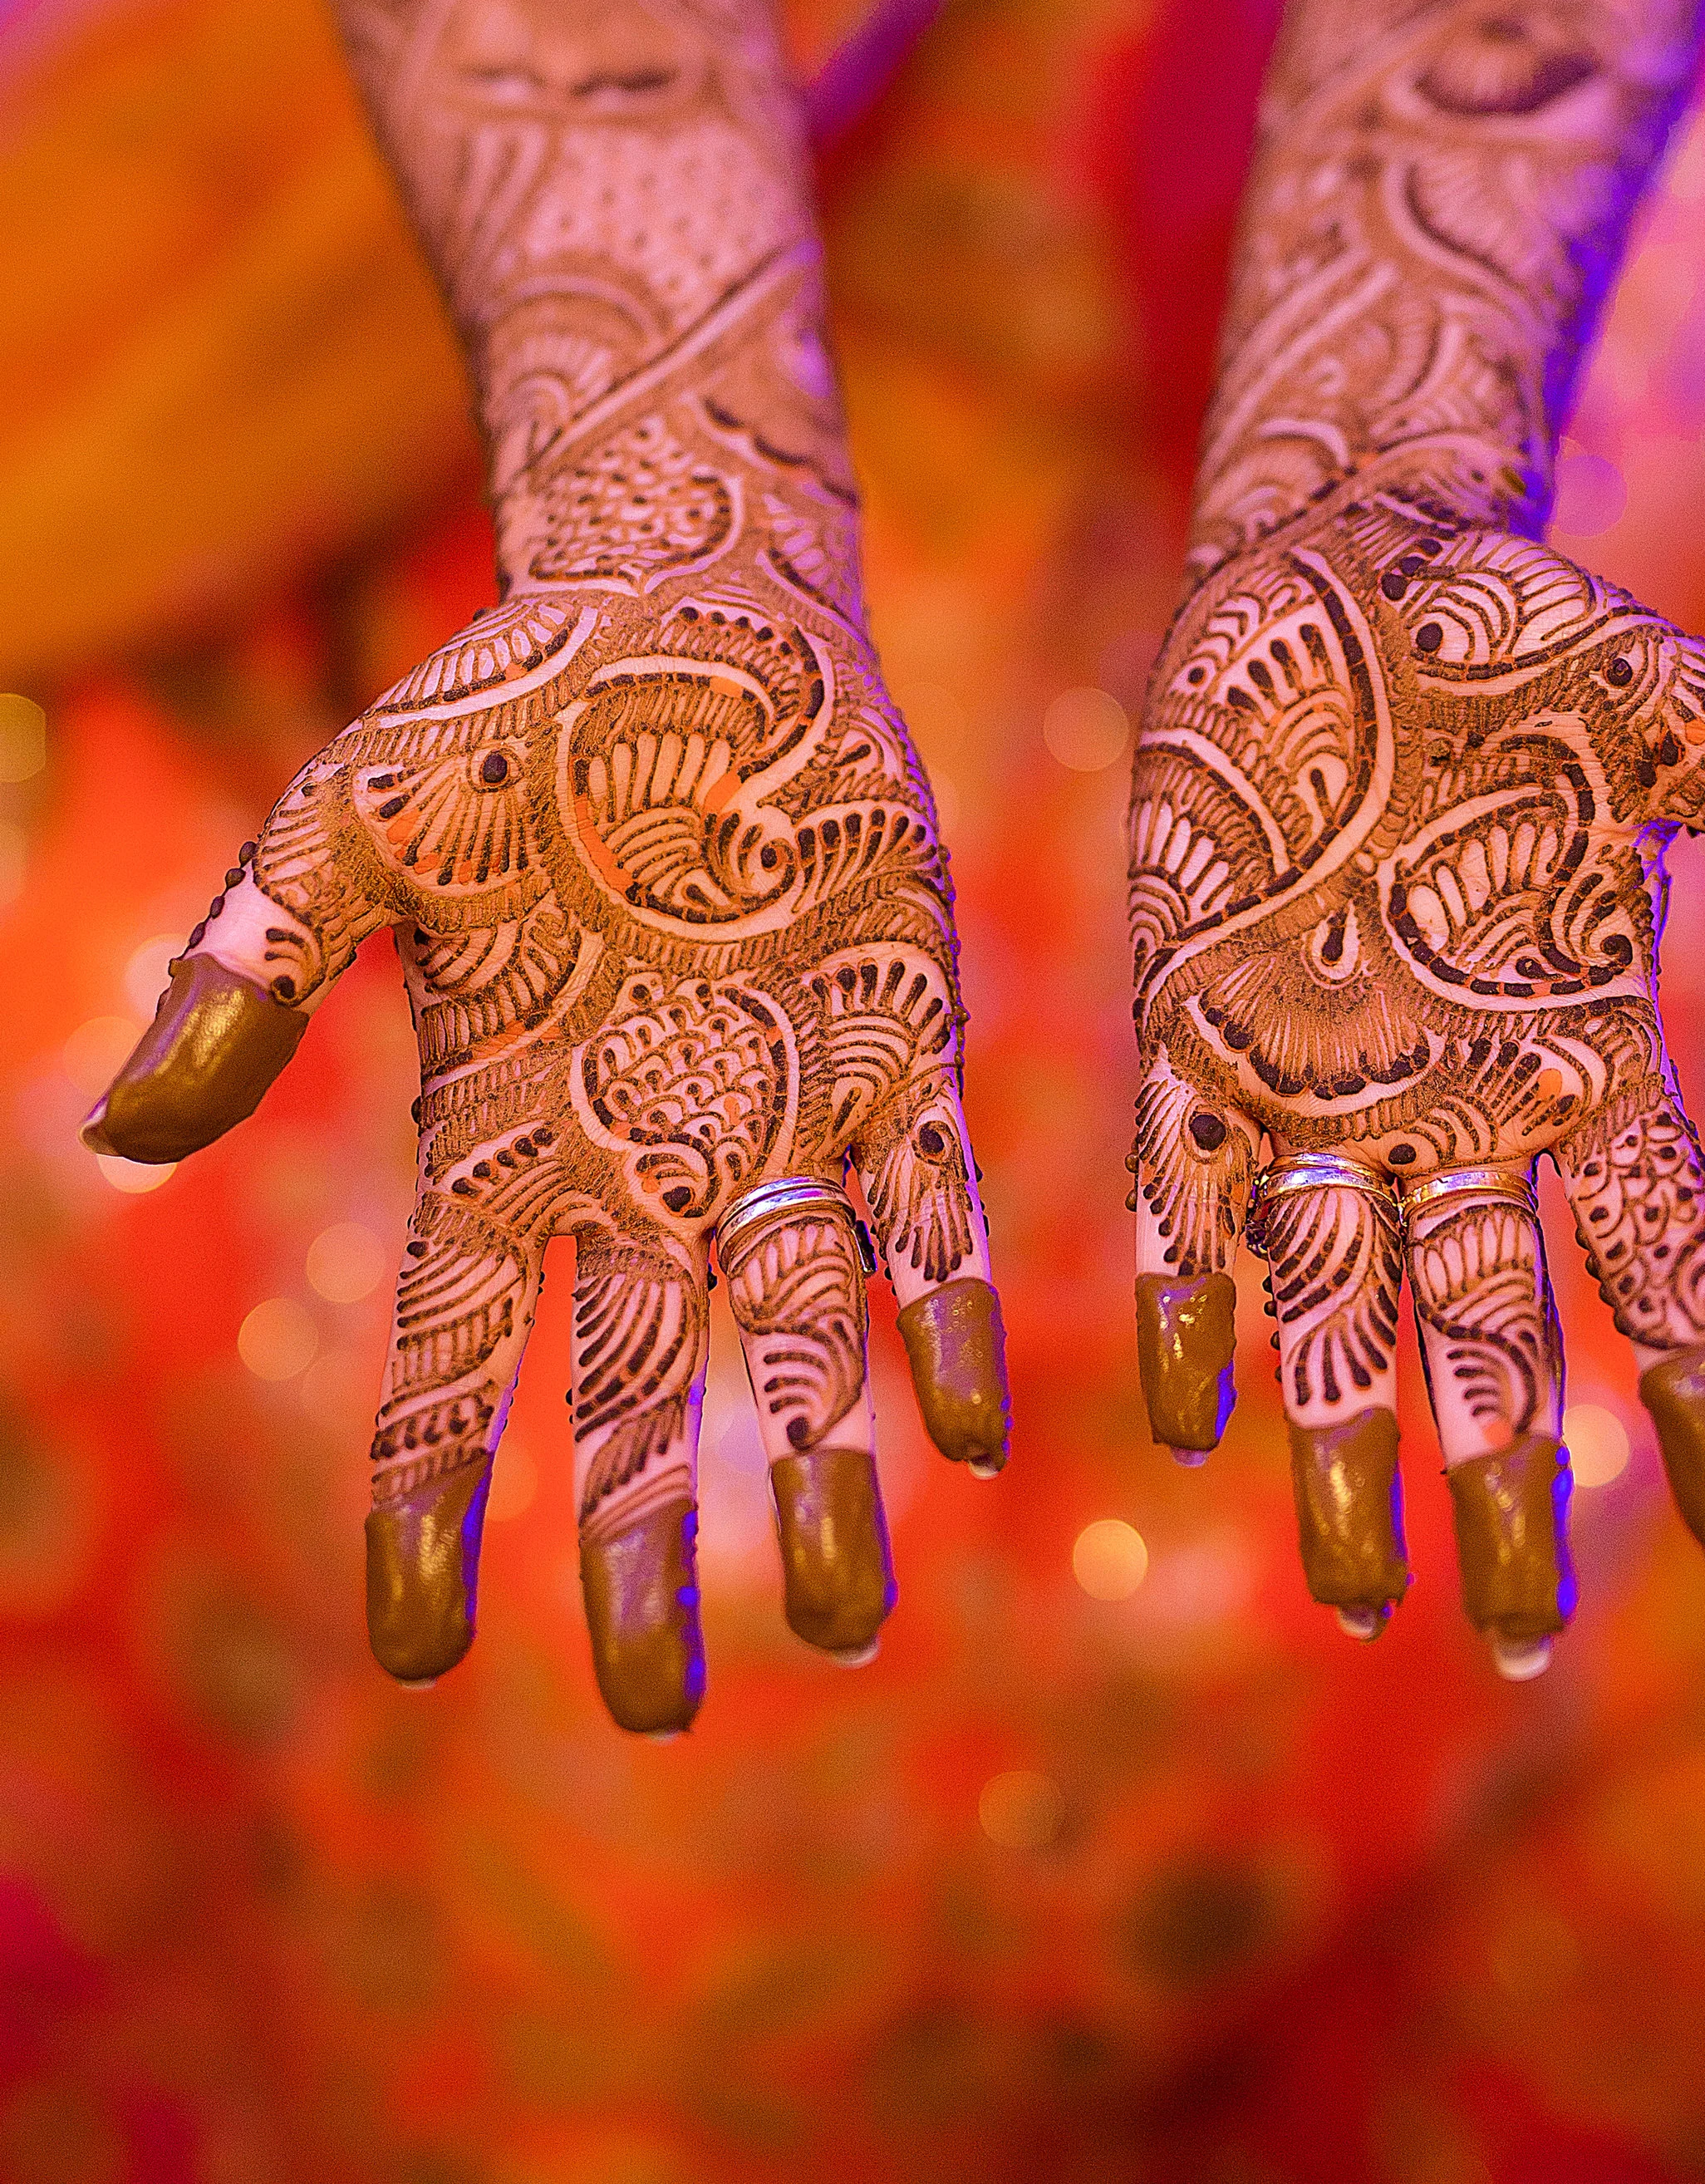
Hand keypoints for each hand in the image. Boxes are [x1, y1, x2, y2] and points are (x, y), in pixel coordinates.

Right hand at [86, 561, 1006, 1732]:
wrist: (693, 614)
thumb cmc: (506, 712)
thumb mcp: (350, 823)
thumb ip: (252, 968)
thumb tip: (118, 1131)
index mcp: (500, 1124)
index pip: (448, 1349)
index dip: (423, 1493)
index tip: (413, 1643)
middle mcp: (641, 1151)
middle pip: (630, 1386)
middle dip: (637, 1542)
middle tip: (658, 1705)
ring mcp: (775, 1107)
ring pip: (793, 1327)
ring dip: (817, 1463)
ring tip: (844, 1614)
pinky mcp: (894, 1043)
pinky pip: (923, 1203)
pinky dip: (942, 1304)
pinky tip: (971, 1416)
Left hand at [1127, 497, 1704, 1673]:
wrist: (1342, 566)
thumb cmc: (1526, 634)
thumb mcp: (1689, 723)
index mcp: (1586, 1039)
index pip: (1661, 1260)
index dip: (1702, 1393)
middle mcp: (1458, 1087)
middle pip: (1491, 1324)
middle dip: (1504, 1477)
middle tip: (1519, 1648)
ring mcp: (1322, 1063)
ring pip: (1338, 1291)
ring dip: (1341, 1435)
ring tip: (1348, 1596)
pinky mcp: (1197, 1015)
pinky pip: (1193, 1186)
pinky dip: (1195, 1289)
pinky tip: (1188, 1404)